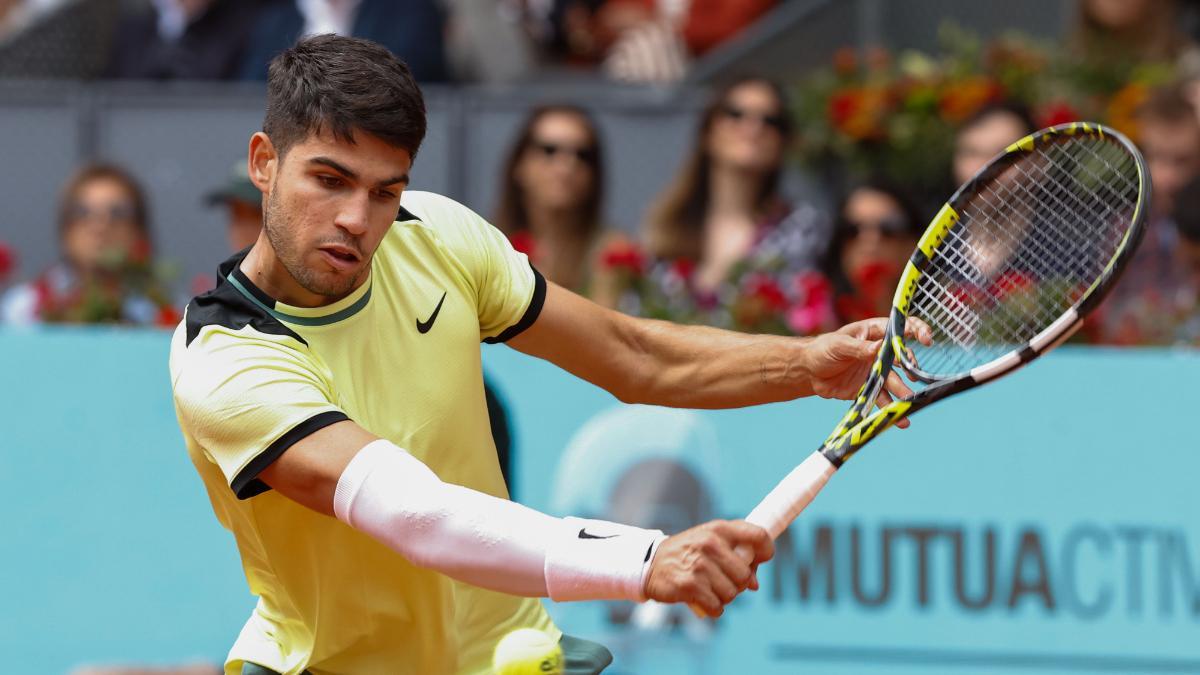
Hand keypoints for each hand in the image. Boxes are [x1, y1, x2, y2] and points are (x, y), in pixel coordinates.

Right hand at [643, 520, 772, 616]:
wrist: (650, 563)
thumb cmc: (687, 554)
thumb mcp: (710, 543)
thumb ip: (736, 556)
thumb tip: (755, 584)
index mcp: (719, 529)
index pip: (759, 536)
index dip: (767, 551)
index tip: (760, 559)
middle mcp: (710, 543)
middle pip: (745, 575)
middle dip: (738, 584)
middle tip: (724, 581)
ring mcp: (699, 564)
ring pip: (732, 593)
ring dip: (723, 597)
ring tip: (710, 589)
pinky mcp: (689, 585)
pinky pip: (717, 606)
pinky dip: (713, 608)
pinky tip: (702, 599)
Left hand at [802, 318, 932, 426]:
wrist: (808, 371)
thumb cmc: (822, 349)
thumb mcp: (839, 345)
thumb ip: (859, 348)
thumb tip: (879, 348)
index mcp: (873, 334)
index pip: (900, 329)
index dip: (916, 330)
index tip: (926, 339)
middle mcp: (879, 352)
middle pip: (902, 358)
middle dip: (911, 367)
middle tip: (914, 376)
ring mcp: (875, 371)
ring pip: (894, 381)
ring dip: (903, 392)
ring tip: (910, 403)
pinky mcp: (868, 388)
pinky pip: (883, 399)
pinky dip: (890, 409)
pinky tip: (899, 420)